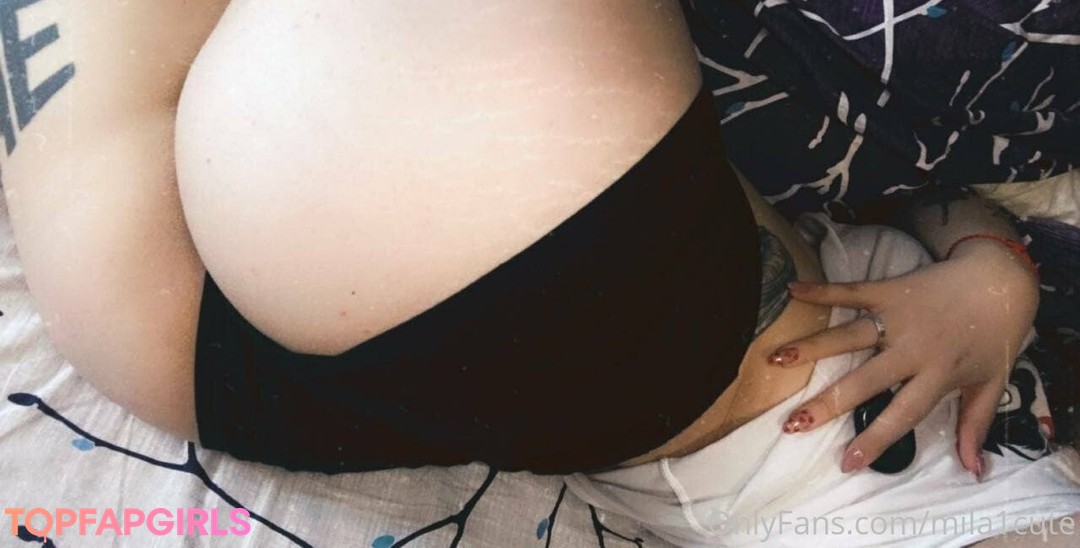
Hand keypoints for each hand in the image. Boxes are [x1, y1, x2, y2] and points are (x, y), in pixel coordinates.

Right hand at [768, 239, 1039, 477]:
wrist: (1001, 280)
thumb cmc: (996, 336)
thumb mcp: (991, 384)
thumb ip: (976, 426)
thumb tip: (973, 470)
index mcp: (938, 375)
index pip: (902, 414)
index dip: (875, 439)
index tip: (846, 463)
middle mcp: (913, 349)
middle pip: (864, 380)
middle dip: (827, 403)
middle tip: (794, 422)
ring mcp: (898, 318)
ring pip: (848, 335)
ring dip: (811, 346)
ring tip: (777, 358)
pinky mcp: (890, 290)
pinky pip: (852, 291)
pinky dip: (821, 290)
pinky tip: (791, 291)